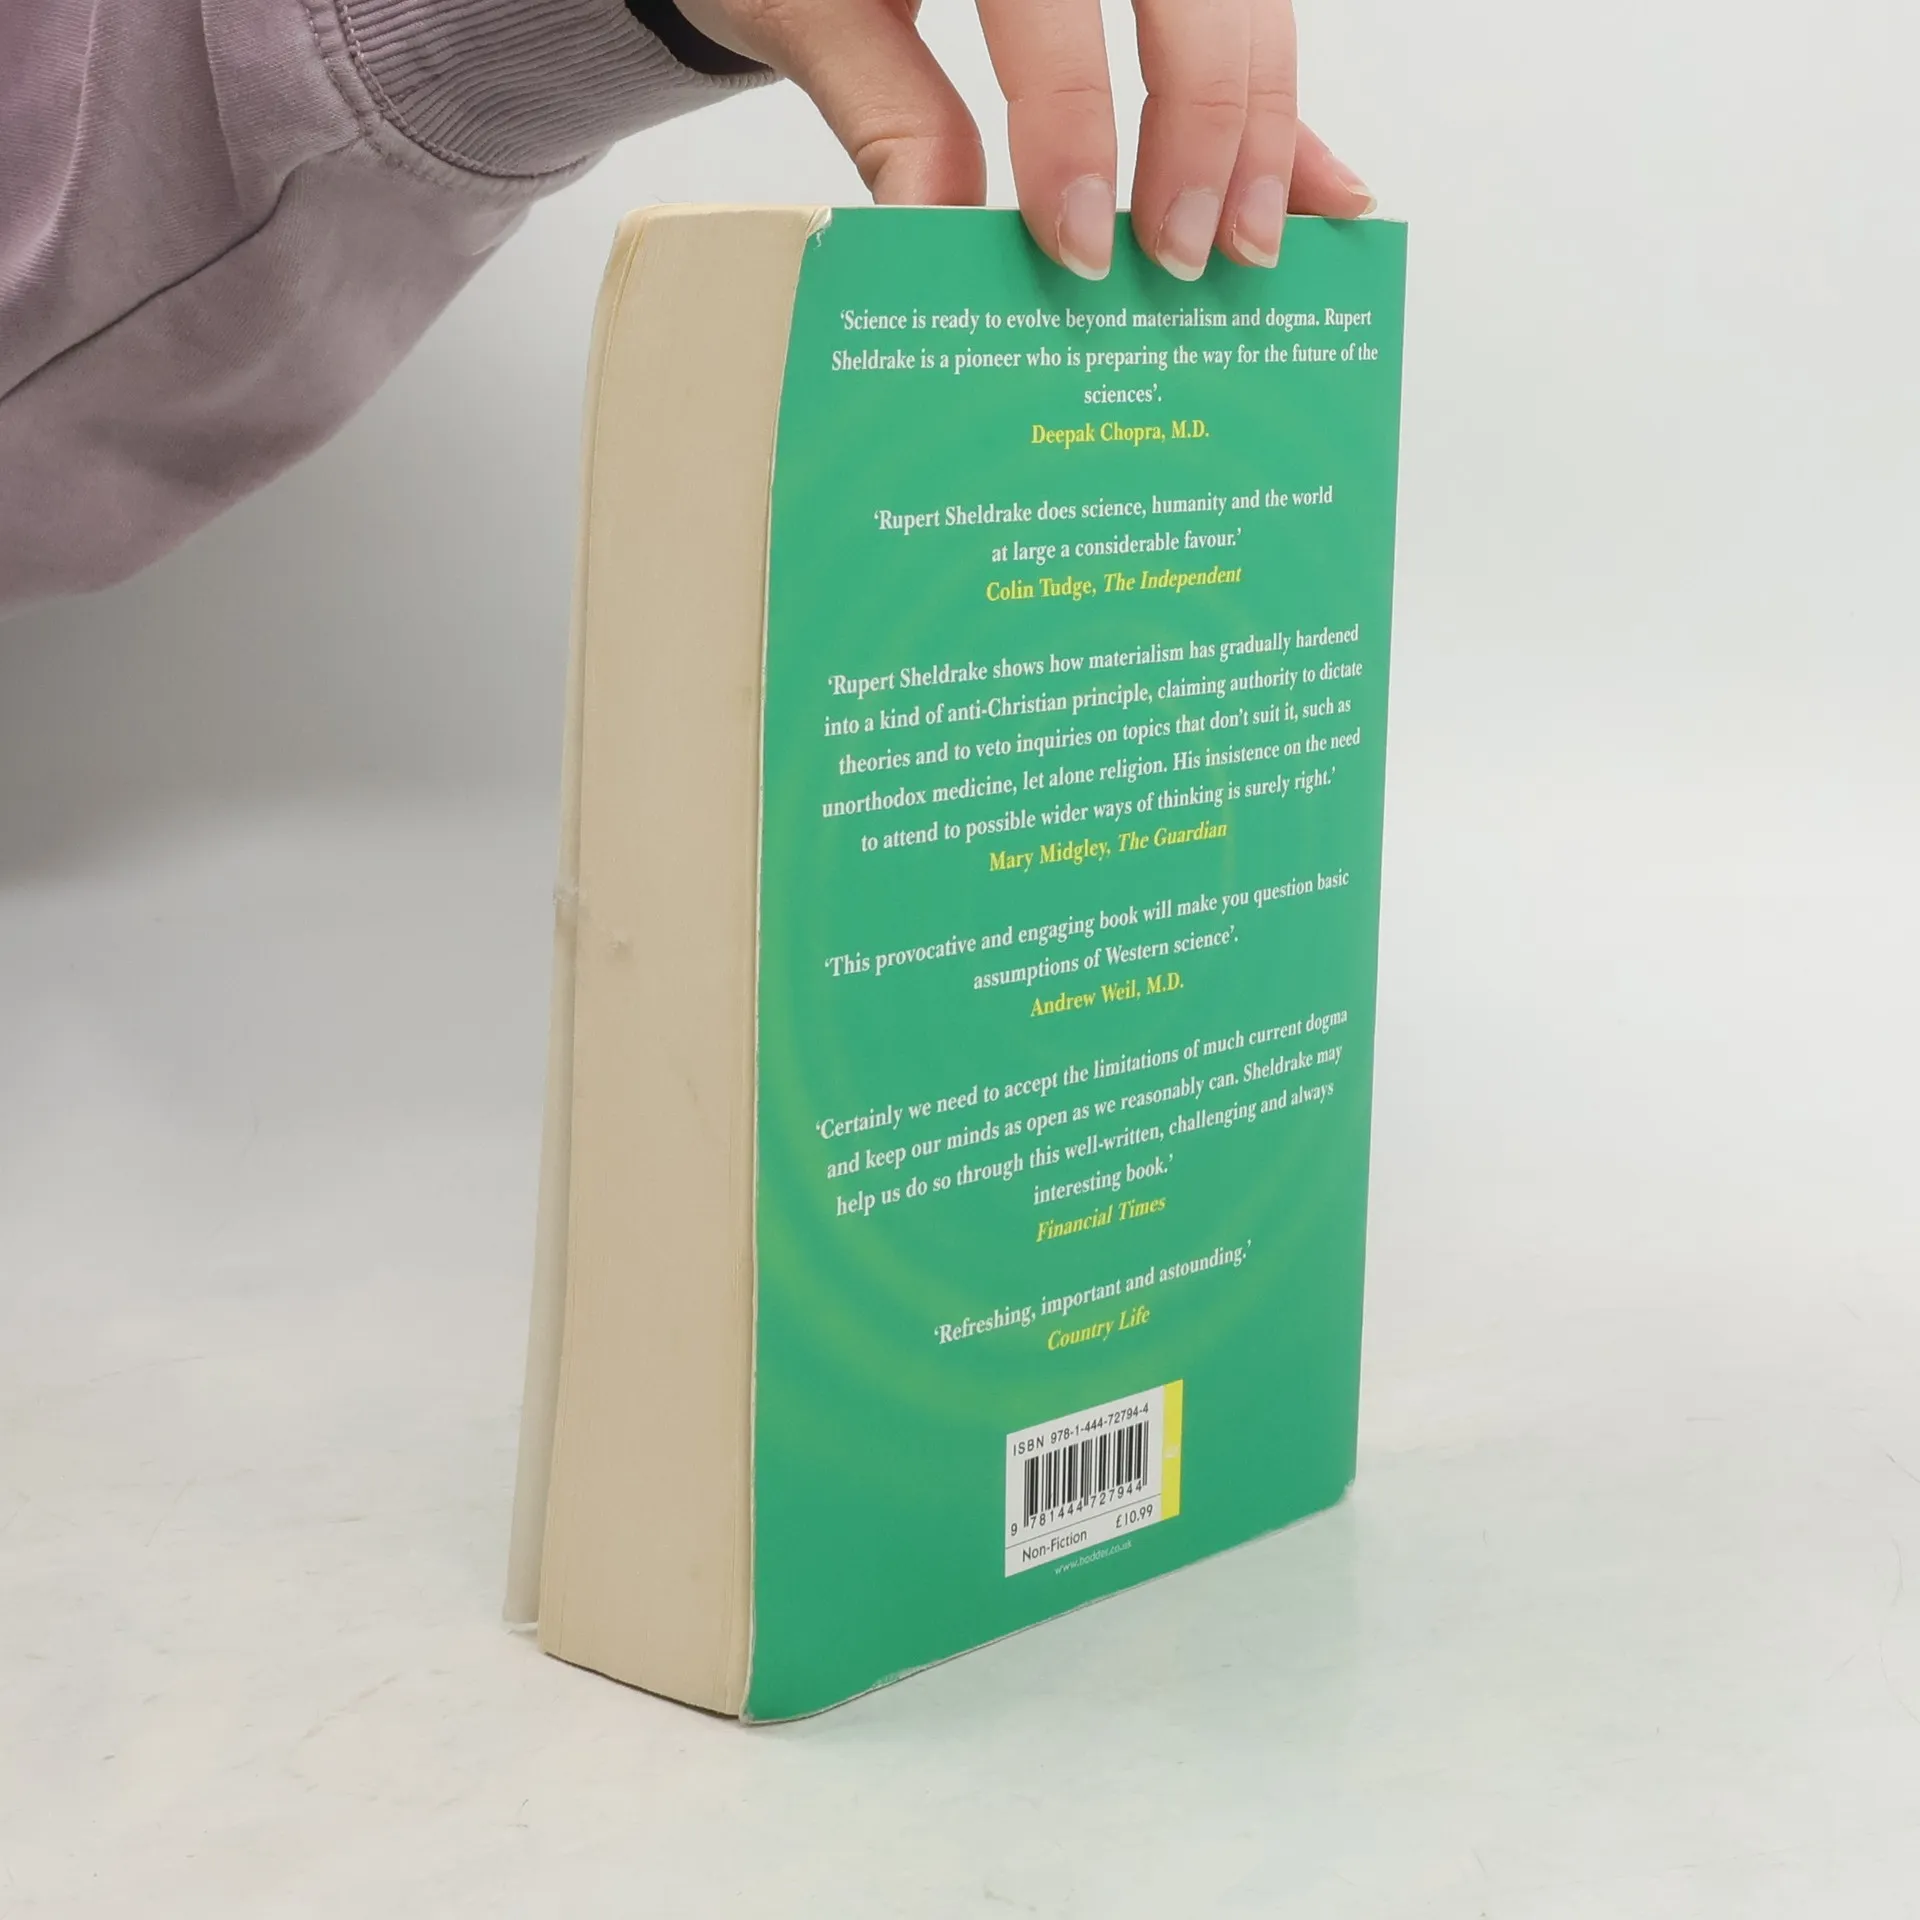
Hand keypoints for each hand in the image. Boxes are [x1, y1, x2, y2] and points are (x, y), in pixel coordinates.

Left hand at [672, 0, 1373, 279]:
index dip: (1076, 131)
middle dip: (1205, 135)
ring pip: (1245, 7)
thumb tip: (944, 235)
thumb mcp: (814, 10)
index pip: (1055, 8)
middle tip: (1183, 261)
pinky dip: (1282, 106)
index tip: (1079, 248)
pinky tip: (1324, 184)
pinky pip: (1246, 21)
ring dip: (1266, 129)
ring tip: (1257, 247)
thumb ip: (886, 110)